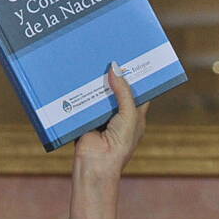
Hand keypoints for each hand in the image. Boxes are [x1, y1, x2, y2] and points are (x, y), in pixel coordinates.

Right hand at [72, 64, 147, 182]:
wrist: (96, 165)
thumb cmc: (120, 144)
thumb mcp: (128, 115)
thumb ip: (124, 91)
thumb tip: (115, 68)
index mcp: (134, 116)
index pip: (138, 93)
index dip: (137, 78)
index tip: (133, 58)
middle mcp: (119, 116)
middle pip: (117, 91)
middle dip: (114, 75)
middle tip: (110, 53)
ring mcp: (101, 117)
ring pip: (100, 94)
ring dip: (97, 82)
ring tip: (95, 59)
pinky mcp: (85, 119)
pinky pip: (84, 102)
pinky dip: (82, 92)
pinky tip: (80, 76)